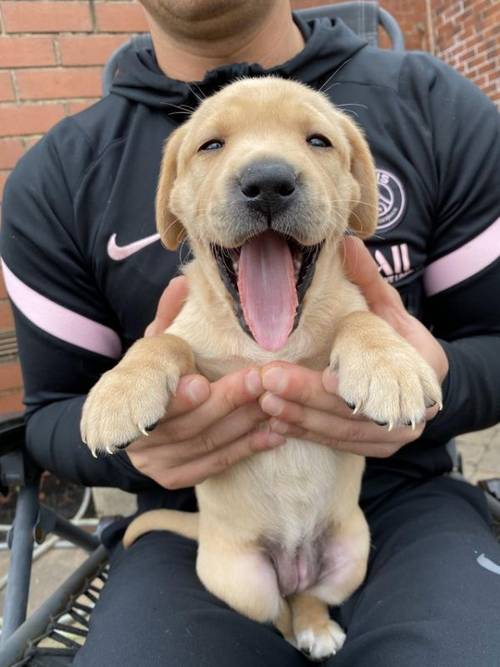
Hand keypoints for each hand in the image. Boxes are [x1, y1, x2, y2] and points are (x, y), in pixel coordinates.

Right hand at [127, 279, 283, 488]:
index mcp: (126, 399)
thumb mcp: (155, 344)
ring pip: (207, 444)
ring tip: (276, 403)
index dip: (178, 398)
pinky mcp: (176, 477)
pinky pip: (216, 464)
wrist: (137, 422)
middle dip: (227, 402)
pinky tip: (275, 434)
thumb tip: (181, 284)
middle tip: (259, 381)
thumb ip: (166, 316)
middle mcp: (137, 438)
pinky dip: (247, 449)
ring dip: (245, 424)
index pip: (153, 402)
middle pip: (188, 424)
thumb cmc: (154, 374)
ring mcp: (155, 463)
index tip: (201, 384)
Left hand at [259, 237, 446, 457]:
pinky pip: (333, 443)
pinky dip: (303, 432)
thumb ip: (368, 281)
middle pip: (351, 412)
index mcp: (416, 373)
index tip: (320, 374)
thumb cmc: (399, 338)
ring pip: (338, 432)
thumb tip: (349, 241)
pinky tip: (274, 421)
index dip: (348, 382)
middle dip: (307, 396)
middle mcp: (408, 413)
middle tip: (268, 379)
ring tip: (264, 400)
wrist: (419, 382)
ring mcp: (390, 436)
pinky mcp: (372, 447)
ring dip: (299, 417)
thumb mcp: (387, 307)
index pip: (377, 381)